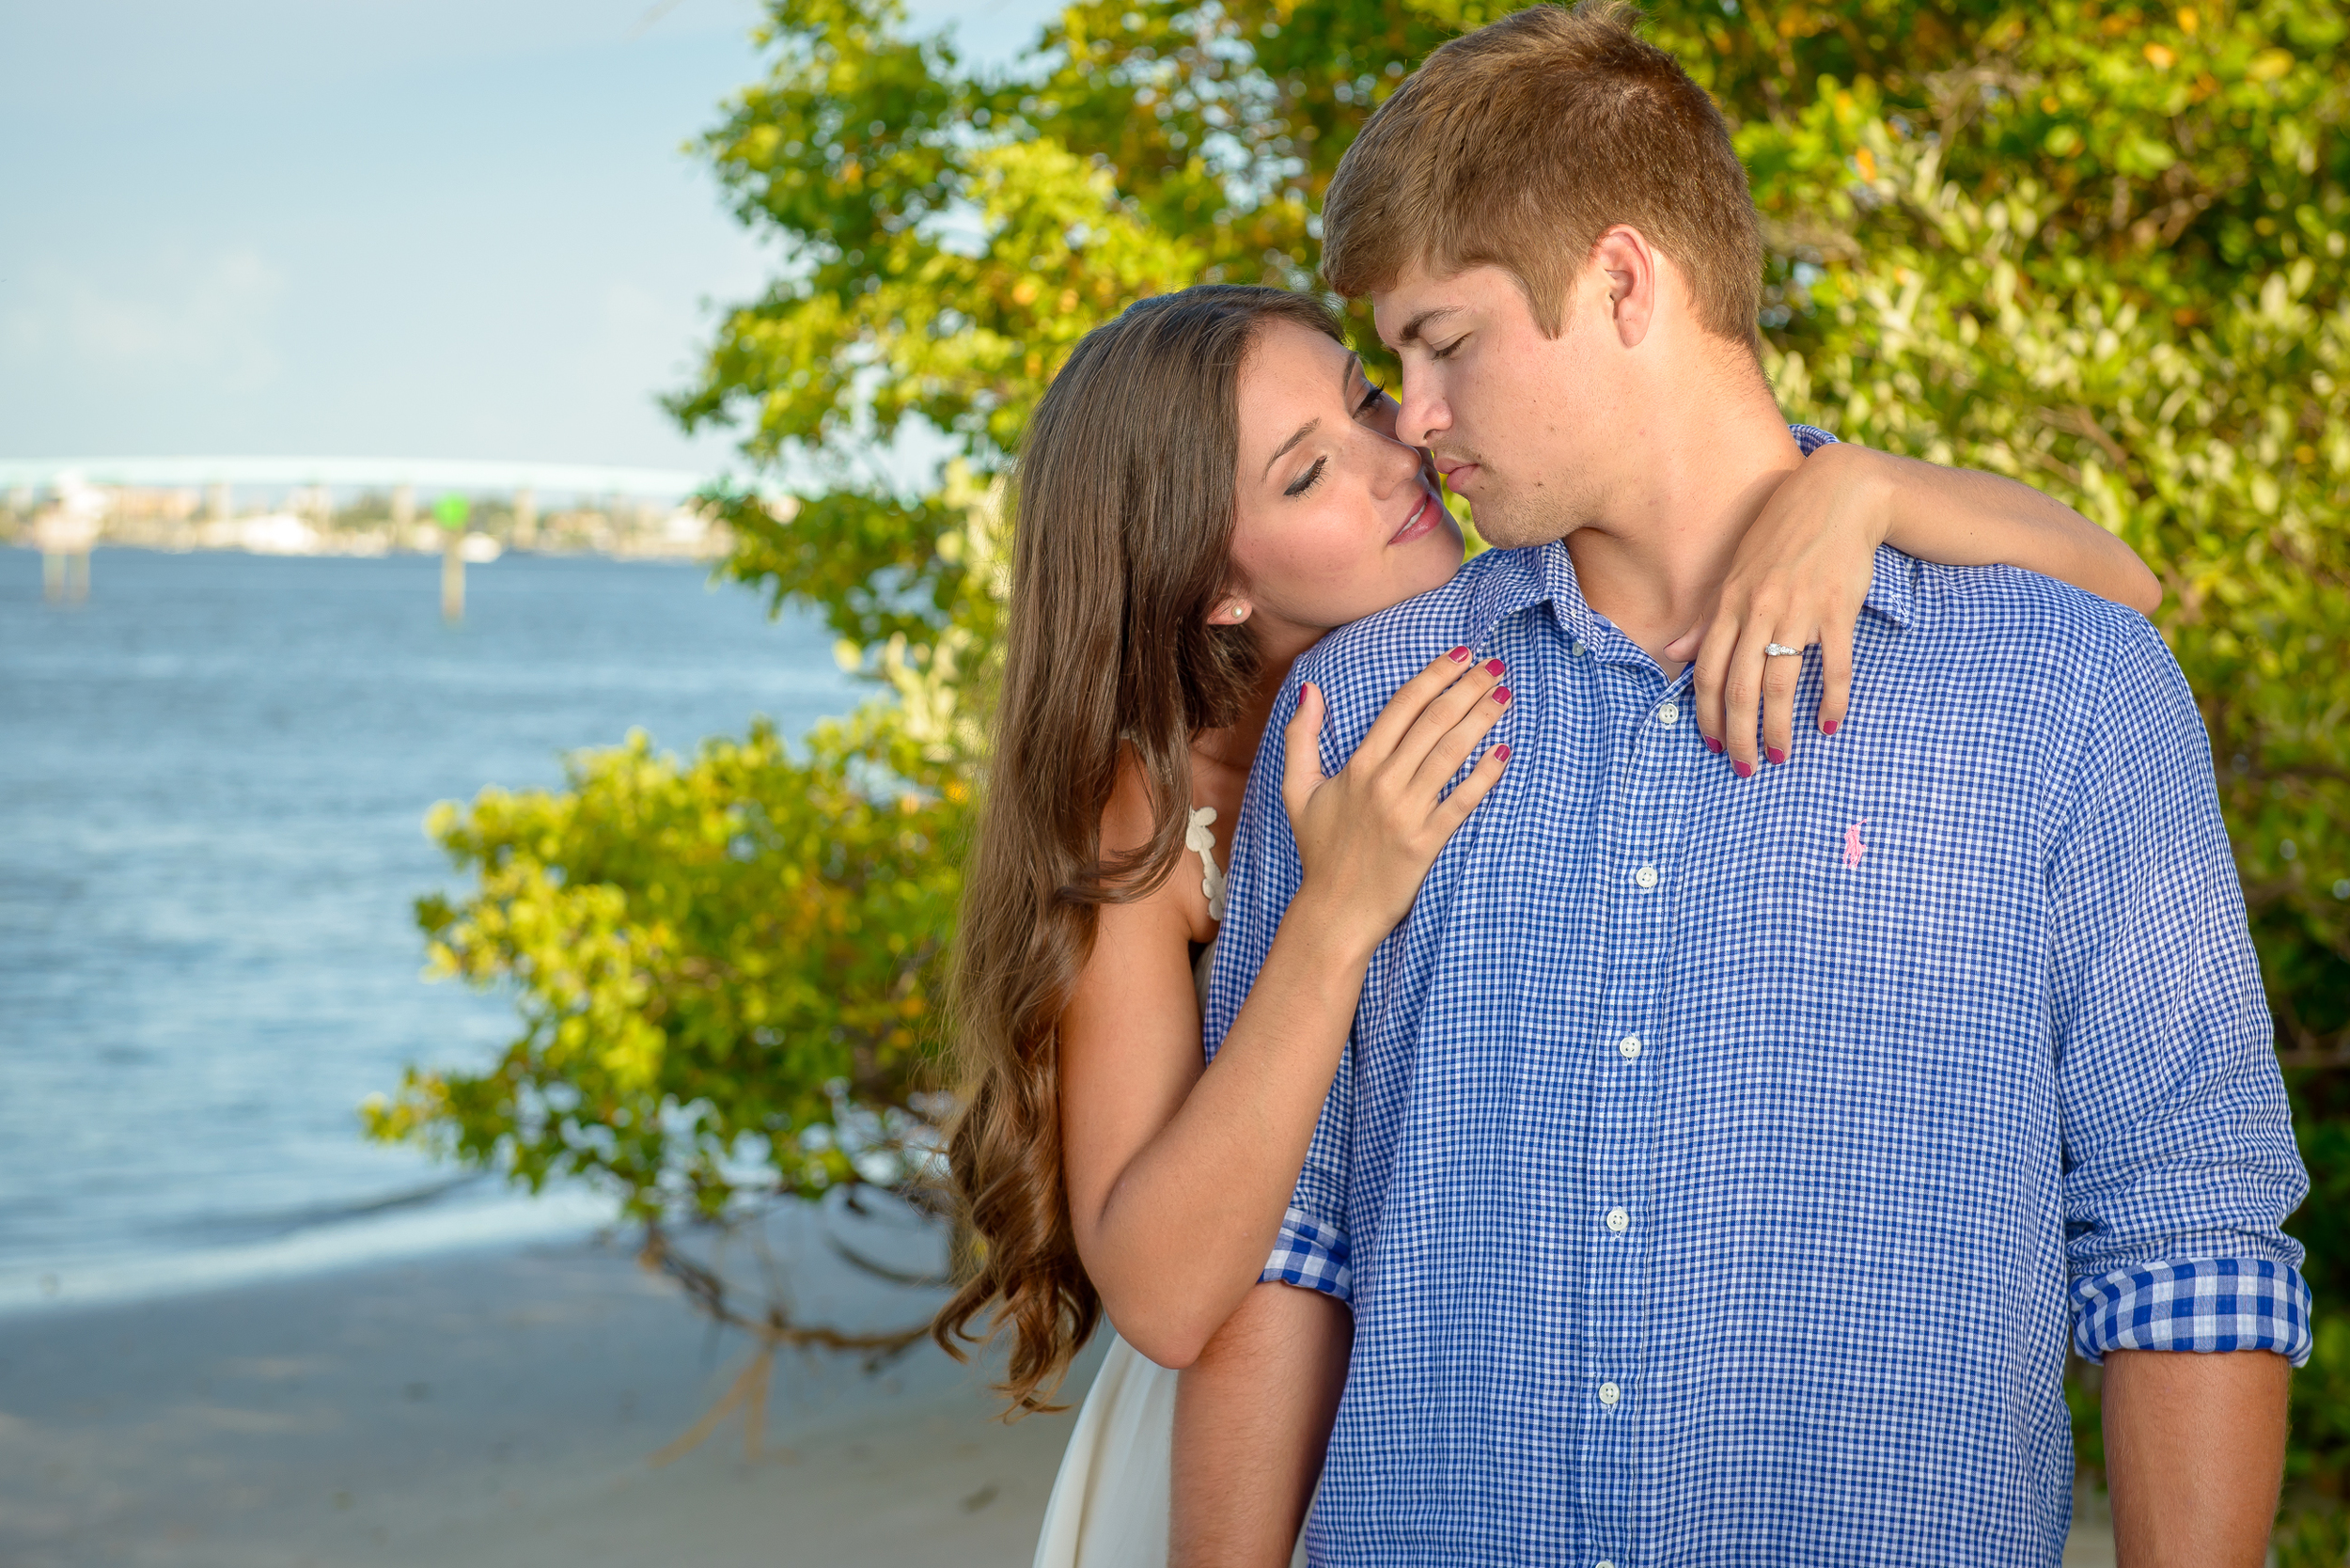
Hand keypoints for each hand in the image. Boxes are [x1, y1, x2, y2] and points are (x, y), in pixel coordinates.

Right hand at [1282, 647, 1511, 943]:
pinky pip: (1462, 801)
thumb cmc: (1320, 849)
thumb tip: (1309, 690)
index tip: (1462, 655)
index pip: (1402, 706)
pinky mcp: (1426, 842)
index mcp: (1357, 766)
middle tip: (1496, 666)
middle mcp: (1383, 783)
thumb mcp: (1297, 790)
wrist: (1335, 911)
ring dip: (1481, 719)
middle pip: (1433, 721)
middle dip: (1468, 688)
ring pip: (1450, 753)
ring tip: (1504, 696)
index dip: (1435, 675)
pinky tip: (1504, 751)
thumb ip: (1300, 737)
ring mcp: (1406, 813)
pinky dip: (1485, 775)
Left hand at [1663, 441, 1895, 774]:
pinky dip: (1832, 701)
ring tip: (1780, 756)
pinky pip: (1835, 667)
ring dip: (1778, 728)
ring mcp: (1799, 611)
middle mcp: (1759, 611)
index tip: (1710, 744)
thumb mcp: (1736, 572)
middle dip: (1737, 735)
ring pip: (1781, 685)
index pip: (1709, 672)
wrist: (1838, 495)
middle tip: (1743, 768)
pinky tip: (1827, 726)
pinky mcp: (1838, 610)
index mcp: (1730, 604)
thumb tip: (1673, 654)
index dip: (1707, 714)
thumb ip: (1708, 619)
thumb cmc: (1781, 534)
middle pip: (1740, 688)